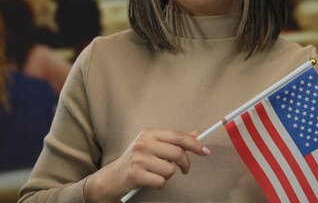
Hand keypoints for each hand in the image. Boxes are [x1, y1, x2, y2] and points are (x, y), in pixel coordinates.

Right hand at [83, 129, 210, 201]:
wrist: (112, 177)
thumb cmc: (136, 161)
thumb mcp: (153, 146)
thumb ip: (174, 140)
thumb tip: (196, 133)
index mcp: (148, 134)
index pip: (177, 136)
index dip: (194, 144)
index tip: (205, 151)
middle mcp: (143, 143)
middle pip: (177, 153)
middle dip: (185, 164)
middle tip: (185, 169)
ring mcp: (138, 158)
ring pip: (170, 169)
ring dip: (168, 176)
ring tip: (157, 174)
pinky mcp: (135, 174)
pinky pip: (161, 181)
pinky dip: (160, 185)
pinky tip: (151, 181)